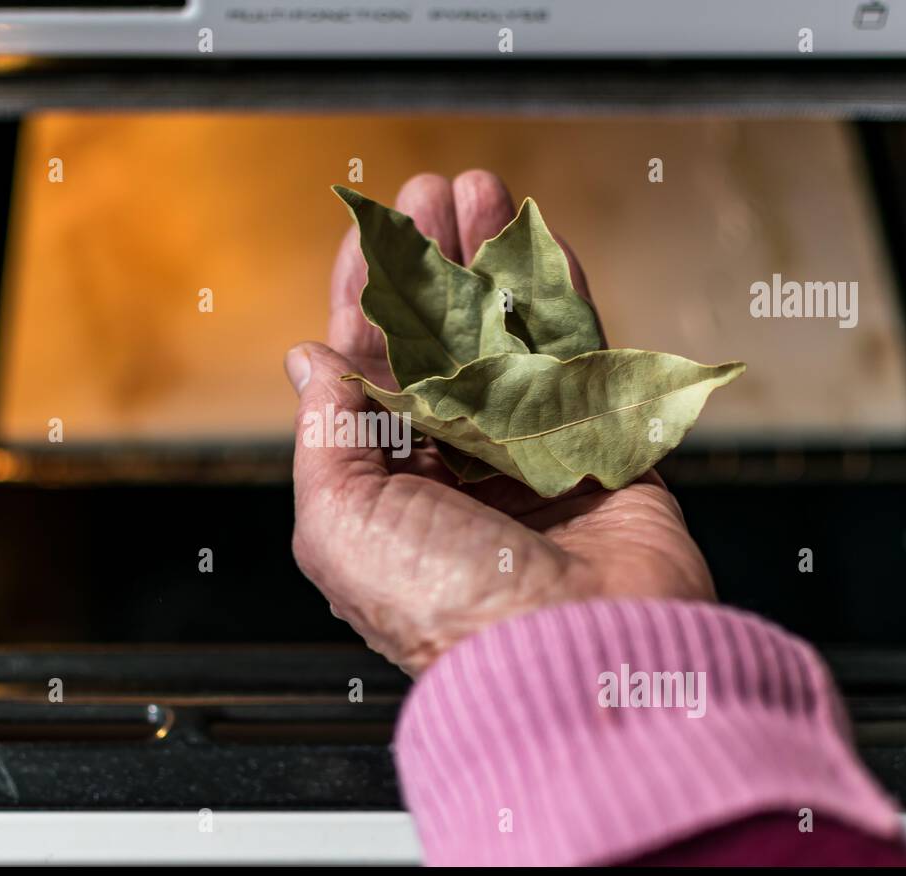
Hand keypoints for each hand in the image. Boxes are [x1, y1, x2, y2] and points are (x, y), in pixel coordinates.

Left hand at [287, 171, 714, 677]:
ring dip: (490, 260)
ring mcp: (529, 452)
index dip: (366, 295)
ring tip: (480, 191)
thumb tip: (307, 360)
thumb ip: (324, 432)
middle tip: (429, 192)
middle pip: (439, 339)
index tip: (368, 233)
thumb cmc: (446, 606)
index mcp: (387, 487)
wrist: (574, 655)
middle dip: (431, 262)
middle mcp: (456, 467)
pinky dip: (556, 293)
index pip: (370, 370)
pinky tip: (538, 240)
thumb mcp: (340, 522)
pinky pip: (576, 352)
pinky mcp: (598, 444)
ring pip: (504, 333)